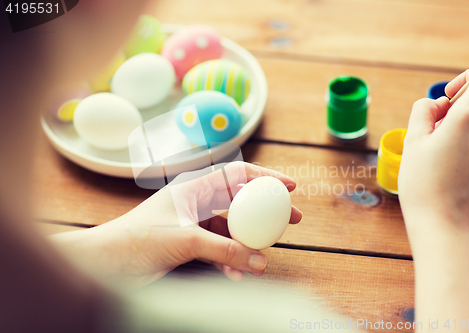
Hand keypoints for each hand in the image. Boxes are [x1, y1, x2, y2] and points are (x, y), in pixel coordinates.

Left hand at [51, 162, 301, 288]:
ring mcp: (195, 224)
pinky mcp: (190, 245)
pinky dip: (230, 261)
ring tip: (262, 261)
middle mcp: (197, 202)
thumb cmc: (137, 239)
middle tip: (291, 220)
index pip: (237, 174)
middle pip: (241, 202)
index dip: (266, 177)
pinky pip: (220, 250)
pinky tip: (237, 275)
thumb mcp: (185, 240)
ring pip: (232, 231)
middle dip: (266, 213)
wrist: (107, 262)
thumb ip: (224, 250)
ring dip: (247, 245)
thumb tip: (260, 260)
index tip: (289, 187)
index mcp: (195, 187)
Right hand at [399, 69, 468, 235]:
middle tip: (432, 136)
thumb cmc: (423, 183)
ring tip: (440, 157)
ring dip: (463, 132)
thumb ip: (424, 110)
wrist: (444, 225)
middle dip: (456, 112)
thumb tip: (438, 104)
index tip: (447, 98)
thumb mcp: (413, 141)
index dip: (464, 81)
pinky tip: (453, 171)